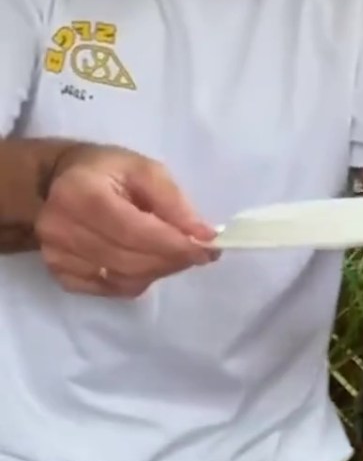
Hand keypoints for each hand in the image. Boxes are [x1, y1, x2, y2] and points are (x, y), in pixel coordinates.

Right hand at [36, 144, 218, 296]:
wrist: (58, 183)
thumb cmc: (107, 172)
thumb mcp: (144, 171)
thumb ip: (174, 202)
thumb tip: (203, 236)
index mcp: (80, 193)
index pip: (134, 231)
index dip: (173, 245)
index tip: (206, 249)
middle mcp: (61, 228)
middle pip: (130, 260)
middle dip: (171, 260)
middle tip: (195, 253)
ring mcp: (57, 256)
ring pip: (124, 279)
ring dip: (157, 271)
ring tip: (170, 254)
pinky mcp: (61, 276)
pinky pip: (112, 290)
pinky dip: (136, 280)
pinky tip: (143, 262)